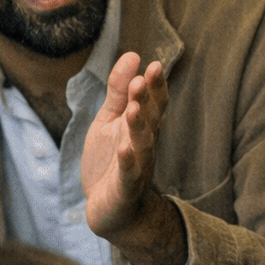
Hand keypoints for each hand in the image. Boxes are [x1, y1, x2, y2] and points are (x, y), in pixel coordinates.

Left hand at [83, 53, 184, 264]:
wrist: (110, 209)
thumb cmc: (110, 162)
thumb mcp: (109, 121)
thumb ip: (119, 91)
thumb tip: (132, 55)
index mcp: (141, 127)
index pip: (154, 102)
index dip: (155, 86)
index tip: (153, 65)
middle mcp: (144, 145)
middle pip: (151, 120)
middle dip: (148, 101)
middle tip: (142, 80)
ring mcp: (137, 168)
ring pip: (142, 145)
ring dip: (139, 127)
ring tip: (134, 109)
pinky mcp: (125, 190)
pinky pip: (129, 176)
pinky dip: (128, 163)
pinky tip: (124, 149)